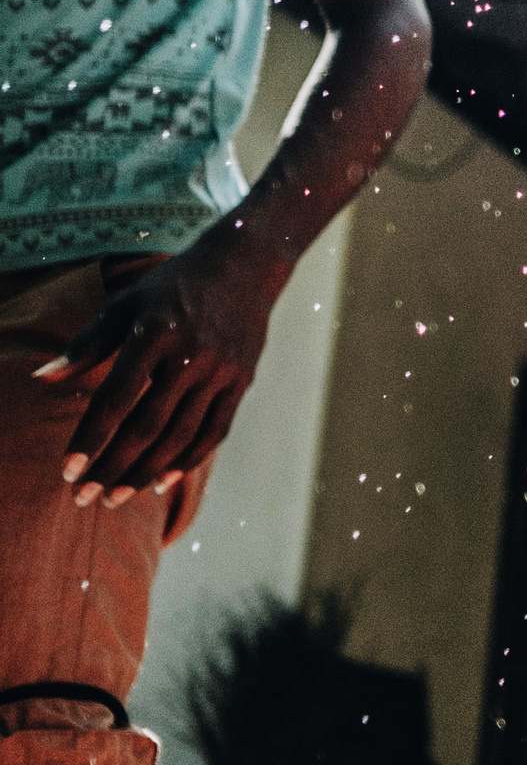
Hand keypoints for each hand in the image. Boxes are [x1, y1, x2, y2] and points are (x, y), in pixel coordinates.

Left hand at [37, 242, 283, 506]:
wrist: (244, 266)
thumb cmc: (172, 285)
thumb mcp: (125, 304)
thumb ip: (87, 344)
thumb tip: (44, 379)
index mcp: (154, 334)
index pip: (116, 398)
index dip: (90, 438)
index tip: (67, 472)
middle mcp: (189, 356)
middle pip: (147, 425)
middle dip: (112, 467)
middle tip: (84, 499)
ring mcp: (220, 371)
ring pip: (180, 435)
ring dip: (145, 472)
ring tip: (116, 498)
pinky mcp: (241, 380)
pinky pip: (215, 430)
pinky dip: (188, 459)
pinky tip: (162, 481)